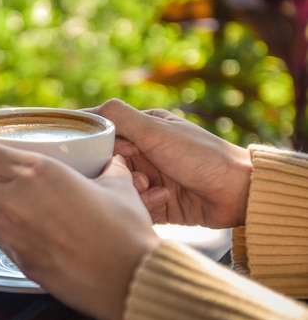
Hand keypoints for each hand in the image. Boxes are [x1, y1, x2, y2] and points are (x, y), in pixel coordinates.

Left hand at [0, 138, 158, 319]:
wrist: (130, 278)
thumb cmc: (125, 229)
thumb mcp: (118, 186)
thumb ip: (108, 169)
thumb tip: (112, 162)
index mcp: (38, 171)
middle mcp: (16, 200)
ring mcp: (13, 234)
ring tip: (0, 212)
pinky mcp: (19, 262)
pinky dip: (5, 239)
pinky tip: (25, 237)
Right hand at [88, 99, 252, 227]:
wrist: (238, 192)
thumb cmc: (200, 155)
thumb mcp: (155, 131)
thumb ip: (119, 117)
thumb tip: (81, 112)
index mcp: (142, 130)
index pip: (104, 136)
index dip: (96, 146)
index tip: (86, 156)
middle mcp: (144, 154)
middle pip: (109, 166)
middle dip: (117, 174)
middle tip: (134, 176)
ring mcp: (151, 180)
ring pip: (120, 189)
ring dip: (134, 191)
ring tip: (153, 189)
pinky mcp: (157, 205)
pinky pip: (136, 208)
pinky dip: (146, 206)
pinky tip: (164, 200)